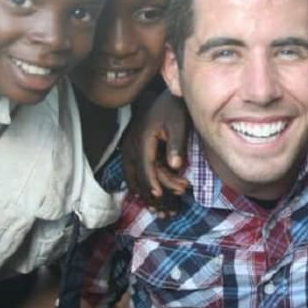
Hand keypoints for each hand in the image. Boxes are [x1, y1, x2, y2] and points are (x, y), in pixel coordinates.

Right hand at [122, 90, 189, 214]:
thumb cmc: (173, 108)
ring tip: (160, 211)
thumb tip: (175, 166)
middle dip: (151, 195)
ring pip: (132, 177)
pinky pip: (132, 173)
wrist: (163, 96)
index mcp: (143, 139)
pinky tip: (150, 199)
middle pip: (137, 176)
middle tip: (167, 211)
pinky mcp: (131, 150)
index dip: (152, 182)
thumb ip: (176, 143)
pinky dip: (141, 187)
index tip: (160, 196)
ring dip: (145, 195)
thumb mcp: (179, 122)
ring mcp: (129, 148)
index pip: (145, 165)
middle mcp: (131, 146)